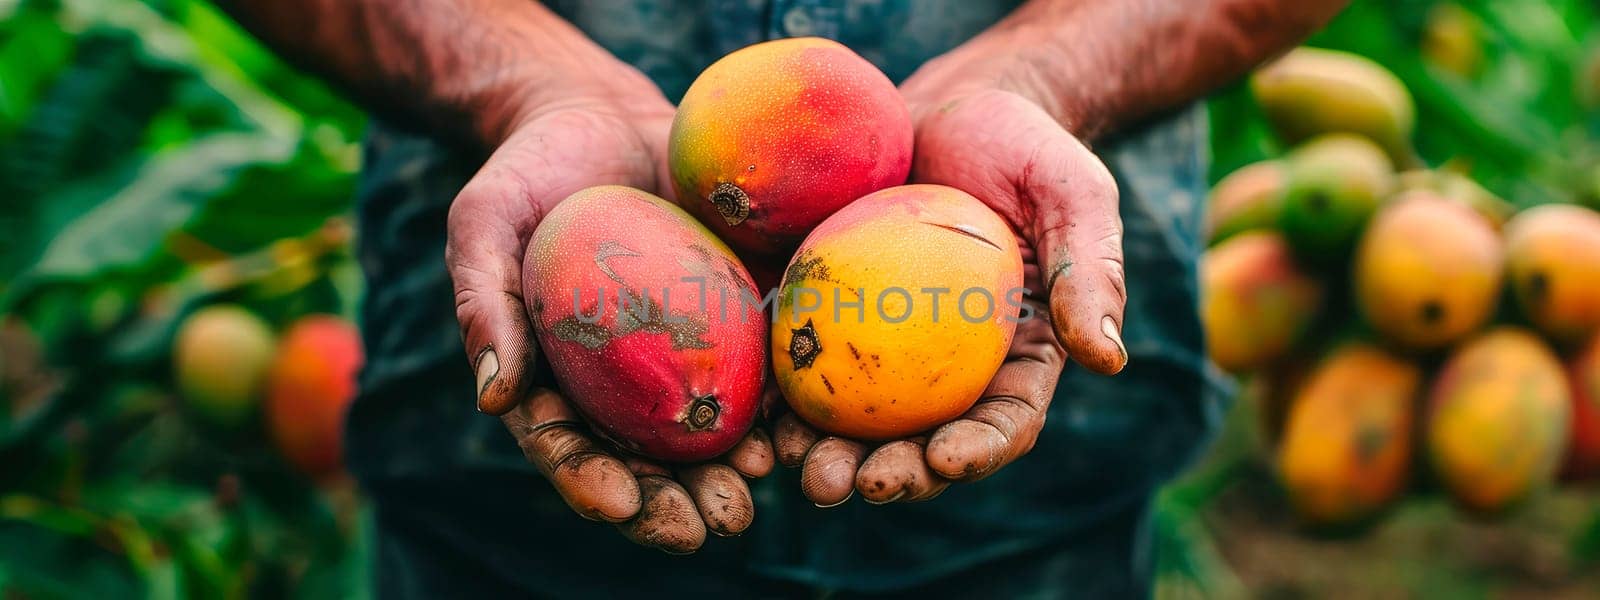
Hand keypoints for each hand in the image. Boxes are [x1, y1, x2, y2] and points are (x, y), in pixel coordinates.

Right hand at [445, 77, 774, 551]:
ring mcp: (688, 348)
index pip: (570, 447)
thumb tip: (494, 399)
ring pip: (717, 422)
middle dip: (684, 500)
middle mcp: (626, 379)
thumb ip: (484, 304)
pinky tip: (806, 416)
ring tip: (764, 478)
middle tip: (718, 522)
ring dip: (742, 461)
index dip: (594, 482)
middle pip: (652, 456)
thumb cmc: (529, 171)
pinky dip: (786, 394)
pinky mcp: (741, 308)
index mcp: (556, 378)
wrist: (602, 114)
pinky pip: (767, 357)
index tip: (622, 506)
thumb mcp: (485, 222)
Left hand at [772, 85, 1126, 504]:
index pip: (1002, 421)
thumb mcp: (1072, 193)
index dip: (975, 451)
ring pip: (852, 421)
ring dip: (824, 455)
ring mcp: (877, 346)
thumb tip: (1108, 359)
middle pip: (919, 441)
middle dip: (887, 475)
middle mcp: (945, 368)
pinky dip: (777, 399)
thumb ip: (1091, 270)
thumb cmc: (1021, 146)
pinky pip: (798, 363)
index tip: (943, 459)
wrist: (944, 107)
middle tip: (849, 484)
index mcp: (1016, 356)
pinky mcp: (822, 314)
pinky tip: (754, 418)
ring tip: (795, 467)